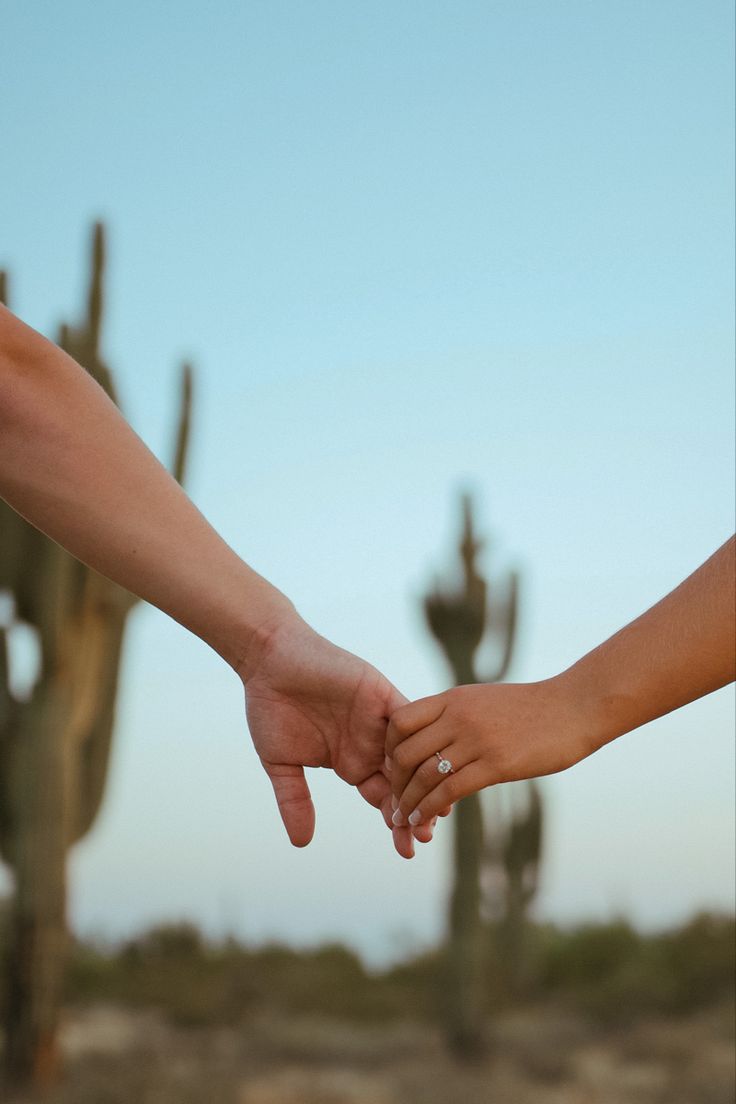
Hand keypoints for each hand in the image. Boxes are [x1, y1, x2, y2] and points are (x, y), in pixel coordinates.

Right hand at [239, 608, 438, 857]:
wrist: (268, 661)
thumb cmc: (271, 707)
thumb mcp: (281, 763)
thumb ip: (294, 800)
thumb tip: (301, 844)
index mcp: (352, 762)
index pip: (384, 798)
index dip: (397, 821)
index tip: (407, 849)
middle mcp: (371, 743)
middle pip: (406, 781)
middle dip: (418, 808)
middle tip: (425, 836)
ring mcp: (378, 719)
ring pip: (414, 753)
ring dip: (425, 778)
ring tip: (436, 807)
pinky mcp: (380, 693)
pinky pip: (408, 717)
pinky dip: (420, 737)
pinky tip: (431, 762)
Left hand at [386, 677, 591, 823]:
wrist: (574, 707)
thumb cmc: (532, 708)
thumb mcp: (484, 700)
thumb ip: (455, 715)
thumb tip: (434, 736)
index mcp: (452, 699)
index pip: (399, 722)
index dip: (388, 749)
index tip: (392, 769)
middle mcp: (458, 716)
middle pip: (405, 752)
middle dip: (394, 783)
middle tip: (394, 802)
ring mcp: (476, 739)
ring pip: (424, 775)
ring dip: (408, 802)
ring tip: (404, 819)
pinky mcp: (497, 763)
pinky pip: (450, 790)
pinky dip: (430, 808)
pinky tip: (425, 819)